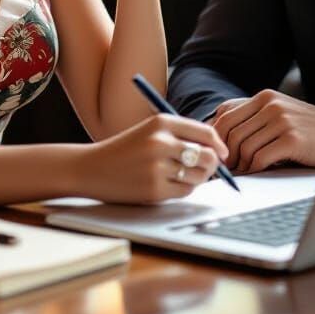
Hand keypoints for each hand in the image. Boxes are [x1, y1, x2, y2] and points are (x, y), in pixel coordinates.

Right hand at [79, 114, 227, 203]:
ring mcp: (157, 167)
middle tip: (207, 168)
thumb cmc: (126, 149)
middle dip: (212, 164)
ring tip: (183, 176)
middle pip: (207, 156)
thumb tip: (217, 151)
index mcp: (161, 122)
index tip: (222, 153)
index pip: (205, 133)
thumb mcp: (150, 131)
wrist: (92, 168)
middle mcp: (160, 142)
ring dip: (198, 178)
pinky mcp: (154, 189)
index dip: (219, 145)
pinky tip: (170, 184)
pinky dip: (184, 190)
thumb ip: (181, 135)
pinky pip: (185, 191)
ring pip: (199, 176)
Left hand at [211, 90, 314, 173]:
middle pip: (231, 132)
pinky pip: (260, 158)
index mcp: (264, 97)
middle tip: (227, 168)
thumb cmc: (305, 128)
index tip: (218, 153)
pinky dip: (254, 169)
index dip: (216, 137)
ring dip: (240, 164)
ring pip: (244, 147)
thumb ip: (252, 116)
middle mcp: (271, 104)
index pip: (225, 115)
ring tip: (244, 172)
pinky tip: (256, 173)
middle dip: (226, 154)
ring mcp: (282, 121)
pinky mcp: (292, 139)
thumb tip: (218, 131)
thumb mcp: (278, 112)